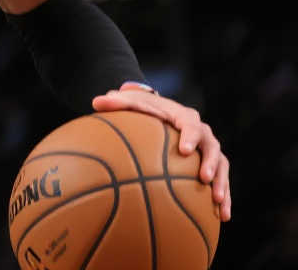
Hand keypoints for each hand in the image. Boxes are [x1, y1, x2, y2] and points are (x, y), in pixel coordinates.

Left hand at [92, 82, 230, 220]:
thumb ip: (116, 103)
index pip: (191, 125)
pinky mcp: (210, 165)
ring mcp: (207, 149)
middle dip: (211, 163)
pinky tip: (223, 217)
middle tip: (204, 178)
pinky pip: (221, 181)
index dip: (191, 137)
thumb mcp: (130, 103)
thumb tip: (95, 102)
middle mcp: (201, 132)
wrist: (158, 113)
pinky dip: (224, 198)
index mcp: (184, 117)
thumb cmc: (143, 109)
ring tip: (218, 202)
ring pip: (222, 166)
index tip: (186, 151)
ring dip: (222, 183)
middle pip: (213, 146)